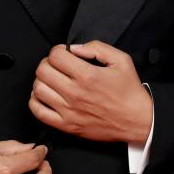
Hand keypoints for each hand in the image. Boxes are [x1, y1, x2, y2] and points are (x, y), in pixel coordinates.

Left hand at [28, 41, 152, 143]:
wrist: (137, 120)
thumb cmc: (129, 92)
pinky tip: (45, 95)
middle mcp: (75, 93)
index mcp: (87, 76)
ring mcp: (68, 111)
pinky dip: (35, 101)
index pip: (55, 55)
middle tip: (57, 65)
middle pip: (42, 70)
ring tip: (53, 80)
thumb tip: (74, 48)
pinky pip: (38, 111)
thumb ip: (96, 48)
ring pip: (38, 89)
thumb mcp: (121, 60)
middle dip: (48, 63)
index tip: (64, 54)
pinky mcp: (66, 125)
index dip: (58, 50)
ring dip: (42, 80)